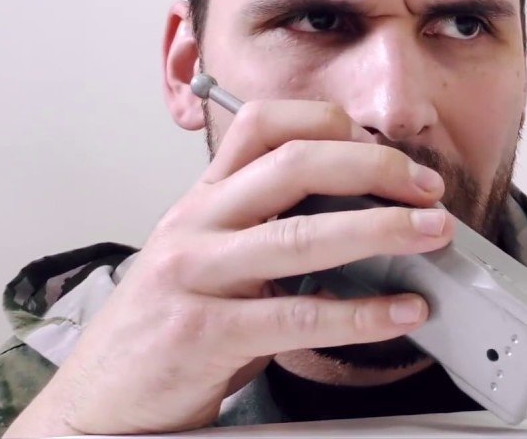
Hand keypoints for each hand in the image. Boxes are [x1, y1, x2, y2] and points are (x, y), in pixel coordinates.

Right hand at [5, 101, 452, 436]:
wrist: (95, 406)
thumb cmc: (162, 330)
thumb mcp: (206, 259)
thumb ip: (265, 230)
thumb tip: (359, 216)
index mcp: (202, 201)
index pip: (261, 125)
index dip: (328, 122)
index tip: (381, 143)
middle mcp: (197, 227)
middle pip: (293, 164)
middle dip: (373, 167)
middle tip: (425, 187)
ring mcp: (195, 278)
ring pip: (301, 236)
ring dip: (381, 230)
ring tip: (431, 233)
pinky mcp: (203, 335)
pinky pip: (296, 317)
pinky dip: (359, 314)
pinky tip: (399, 313)